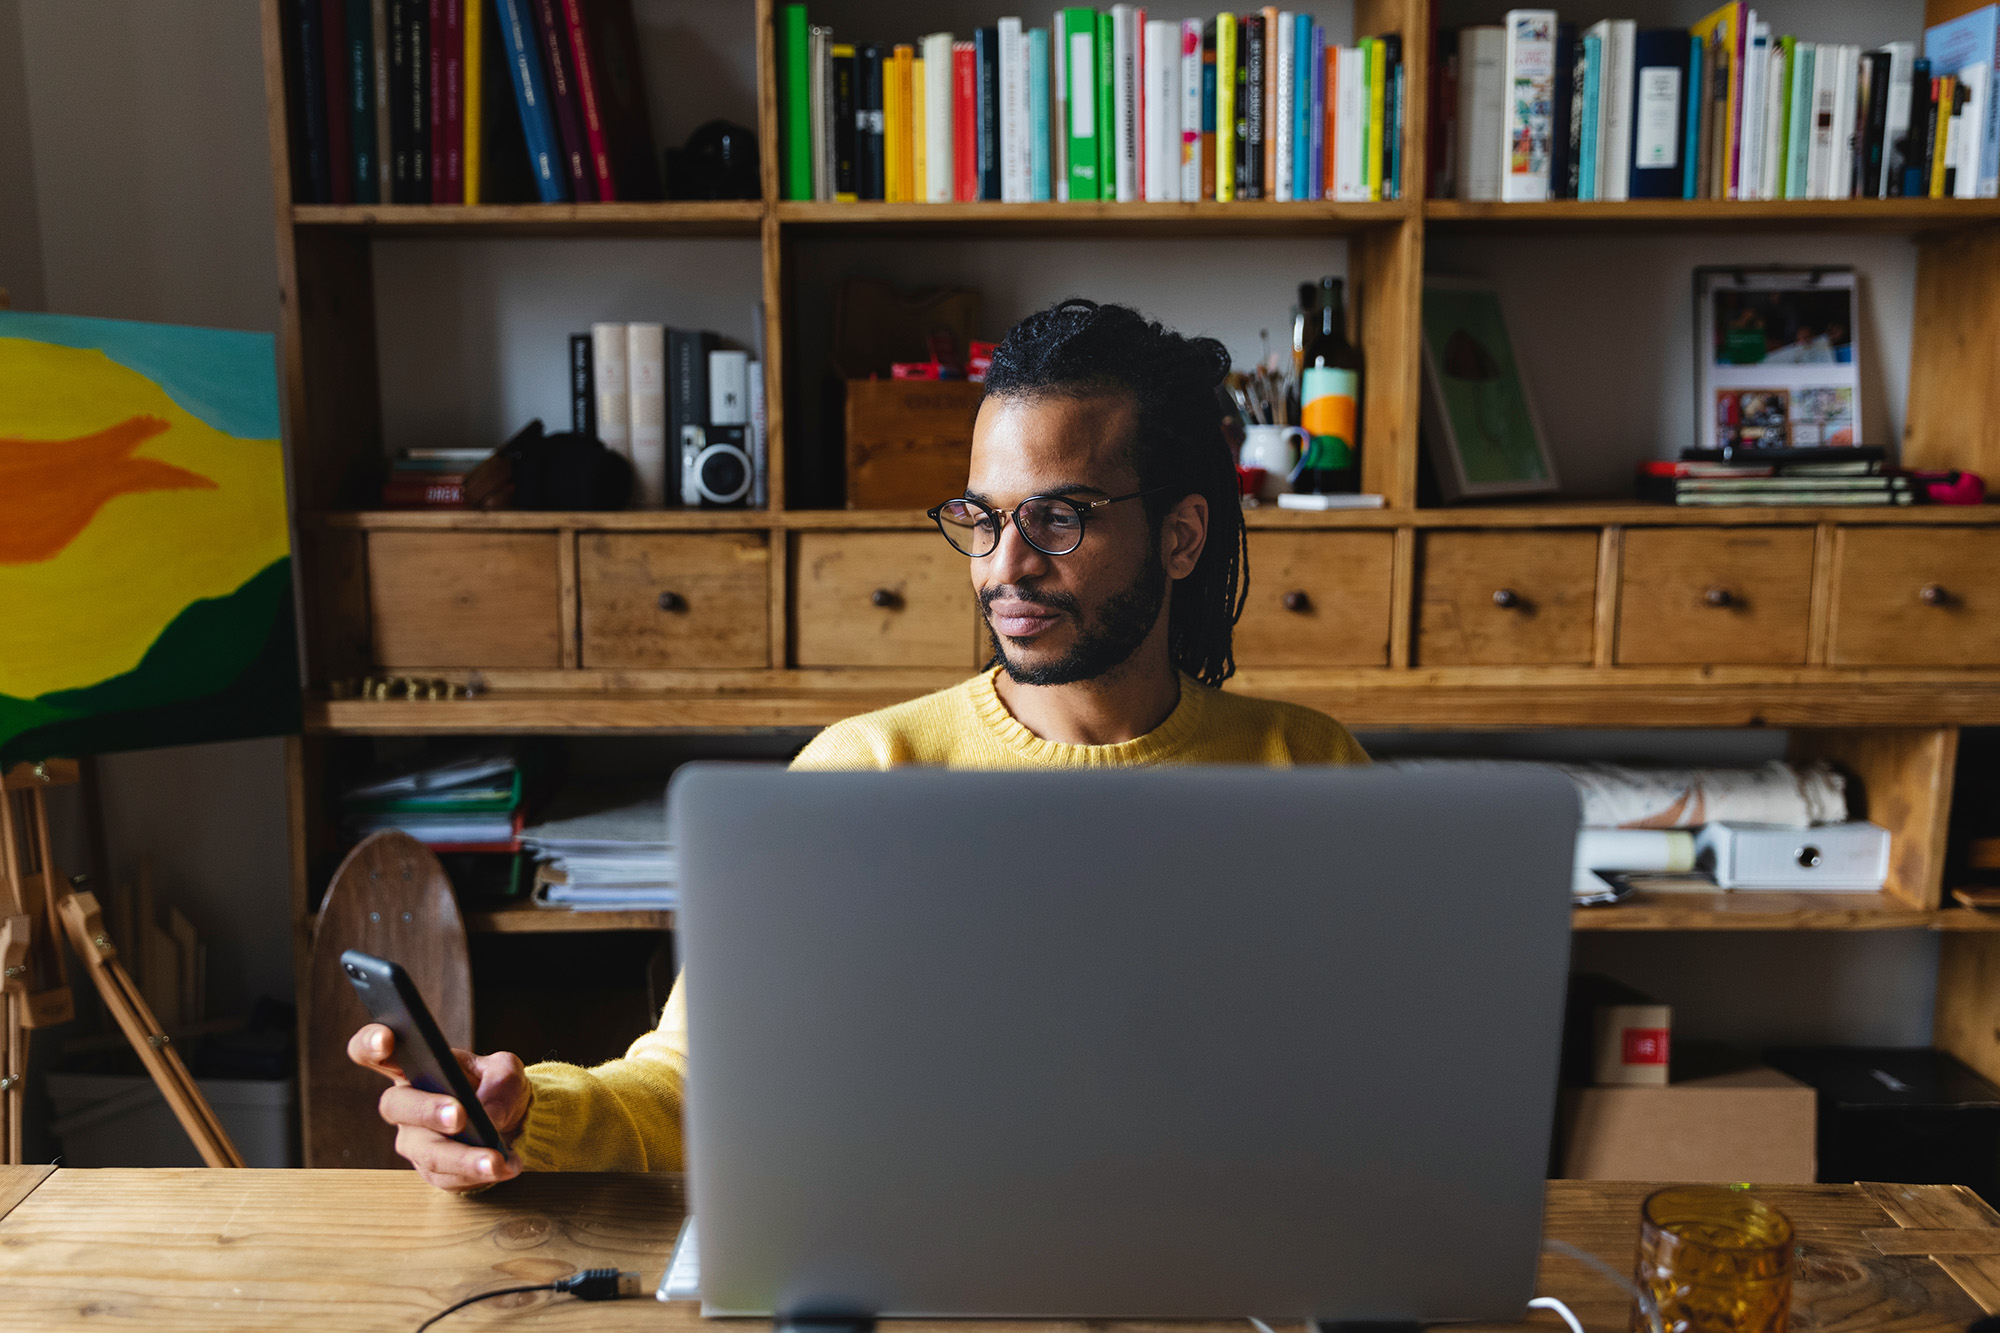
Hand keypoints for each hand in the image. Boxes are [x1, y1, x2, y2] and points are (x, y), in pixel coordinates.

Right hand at [347, 1023, 531, 1191]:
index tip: (387, 1040)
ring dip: (462, 1157)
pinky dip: (479, 1173)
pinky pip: (448, 1177)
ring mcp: (415, 1140)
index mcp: (414, 1066)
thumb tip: (488, 1113)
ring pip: (426, 1151)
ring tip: (495, 1159)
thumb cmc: (498, 1088)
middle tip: (459, 1116)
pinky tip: (504, 1166)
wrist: (514, 1124)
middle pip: (395, 1106)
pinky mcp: (432, 1171)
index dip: (371, 1043)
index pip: (374, 1051)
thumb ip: (499, 1080)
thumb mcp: (506, 1071)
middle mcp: (406, 1104)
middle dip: (427, 1111)